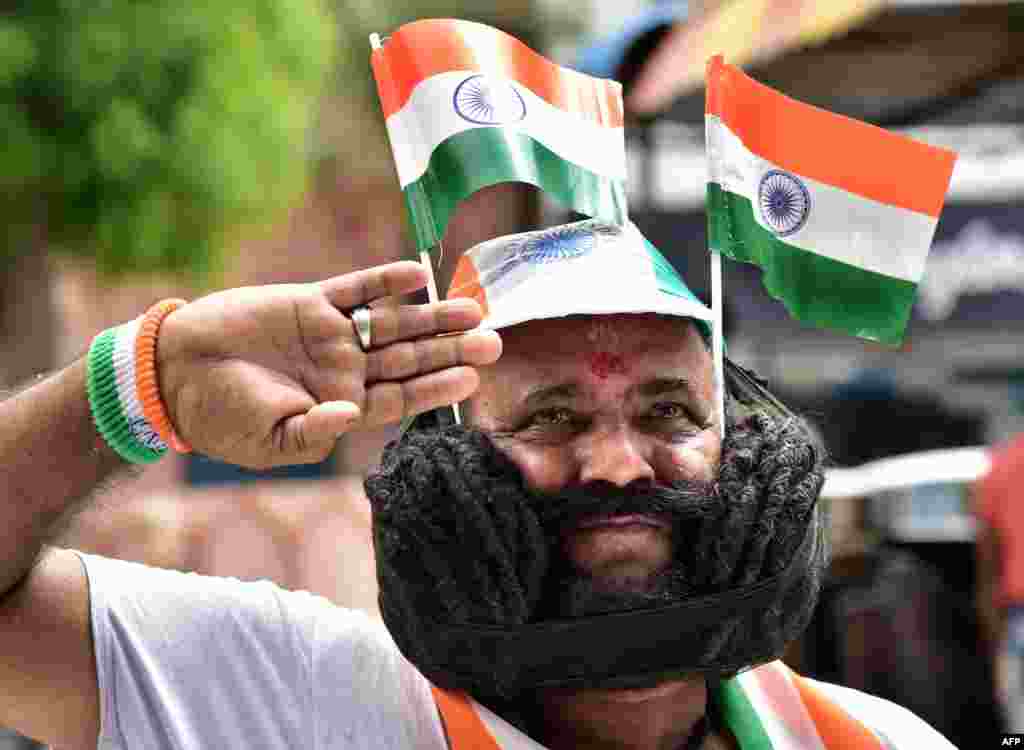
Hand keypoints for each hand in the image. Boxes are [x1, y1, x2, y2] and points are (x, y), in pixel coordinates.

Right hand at [156, 262, 500, 468]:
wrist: (177, 371)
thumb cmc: (222, 416)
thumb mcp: (270, 440)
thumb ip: (314, 432)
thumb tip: (349, 417)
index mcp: (342, 405)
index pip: (402, 397)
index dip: (438, 388)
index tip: (473, 379)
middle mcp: (346, 369)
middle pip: (410, 358)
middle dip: (451, 349)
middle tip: (494, 341)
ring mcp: (331, 335)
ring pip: (393, 323)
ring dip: (431, 315)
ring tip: (472, 309)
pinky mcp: (311, 303)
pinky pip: (356, 290)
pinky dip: (384, 281)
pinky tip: (417, 275)